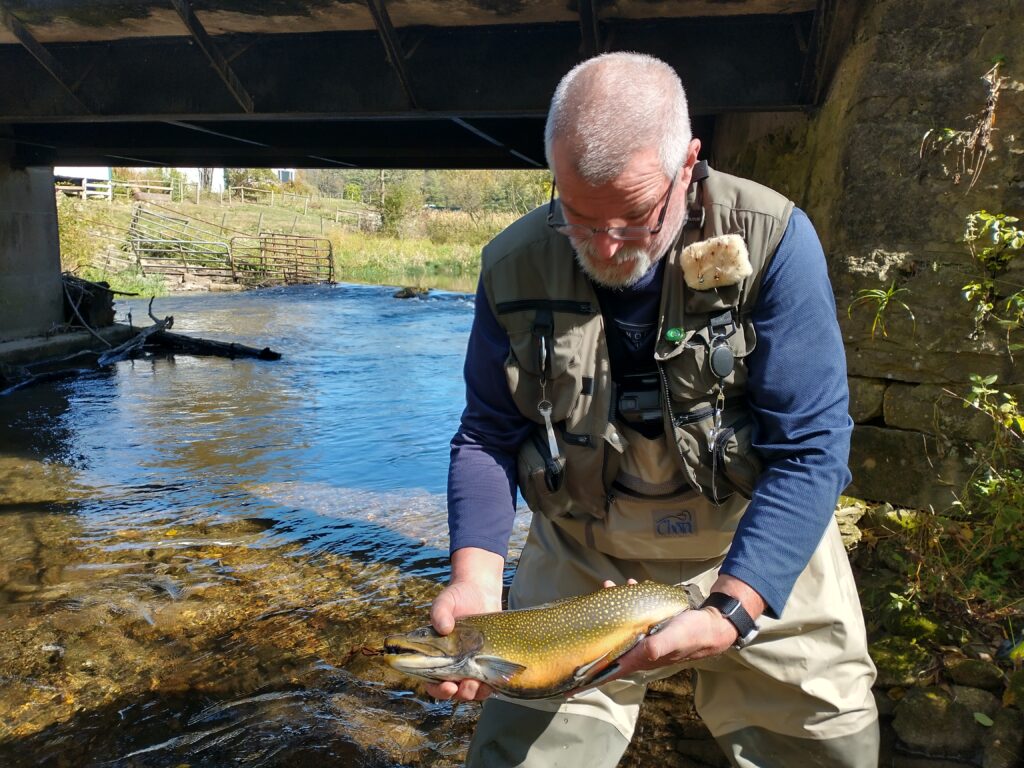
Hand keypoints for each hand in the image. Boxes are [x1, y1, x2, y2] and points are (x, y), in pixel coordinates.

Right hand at [426, 547, 503, 701]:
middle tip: (467, 685)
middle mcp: (453, 664)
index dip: (438, 690)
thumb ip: (439, 612)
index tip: (447, 686)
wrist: (480, 591)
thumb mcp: (445, 601)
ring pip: (472, 690)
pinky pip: (490, 681)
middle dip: (460, 693)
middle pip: (454, 691)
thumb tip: (443, 628)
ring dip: (476, 692)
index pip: (432, 682)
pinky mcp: (489, 661)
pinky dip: (492, 684)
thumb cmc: (457, 597)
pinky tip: (496, 679)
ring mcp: (471, 664)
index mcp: (436, 656)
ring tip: (480, 683)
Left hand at [595, 574, 764, 683]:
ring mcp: (643, 639)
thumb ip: (655, 647)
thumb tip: (635, 653)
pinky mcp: (650, 627)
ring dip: (611, 608)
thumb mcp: (674, 638)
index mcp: (640, 659)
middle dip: (595, 628)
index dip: (589, 678)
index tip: (568, 685)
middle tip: (590, 603)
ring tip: (610, 586)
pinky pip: (631, 616)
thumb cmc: (693, 633)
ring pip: (618, 627)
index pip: (608, 671)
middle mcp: (638, 652)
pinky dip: (627, 602)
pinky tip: (630, 587)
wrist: (714, 625)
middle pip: (608, 645)